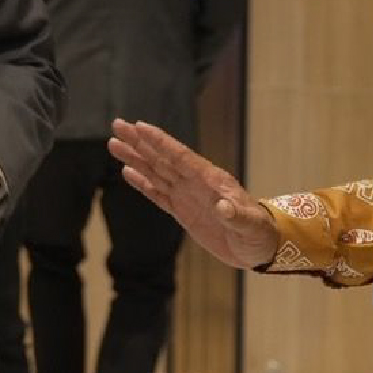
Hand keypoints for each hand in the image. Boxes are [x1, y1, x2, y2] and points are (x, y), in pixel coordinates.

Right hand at [108, 118, 278, 269]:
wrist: (258, 247)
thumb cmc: (258, 234)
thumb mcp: (251, 226)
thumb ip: (237, 216)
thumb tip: (224, 207)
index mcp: (210, 180)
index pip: (180, 156)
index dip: (160, 142)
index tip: (140, 126)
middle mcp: (195, 183)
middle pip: (161, 158)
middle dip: (139, 142)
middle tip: (117, 124)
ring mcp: (187, 195)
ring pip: (155, 172)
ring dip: (135, 158)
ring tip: (114, 144)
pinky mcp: (182, 211)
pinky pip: (158, 194)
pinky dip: (142, 183)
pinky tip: (127, 171)